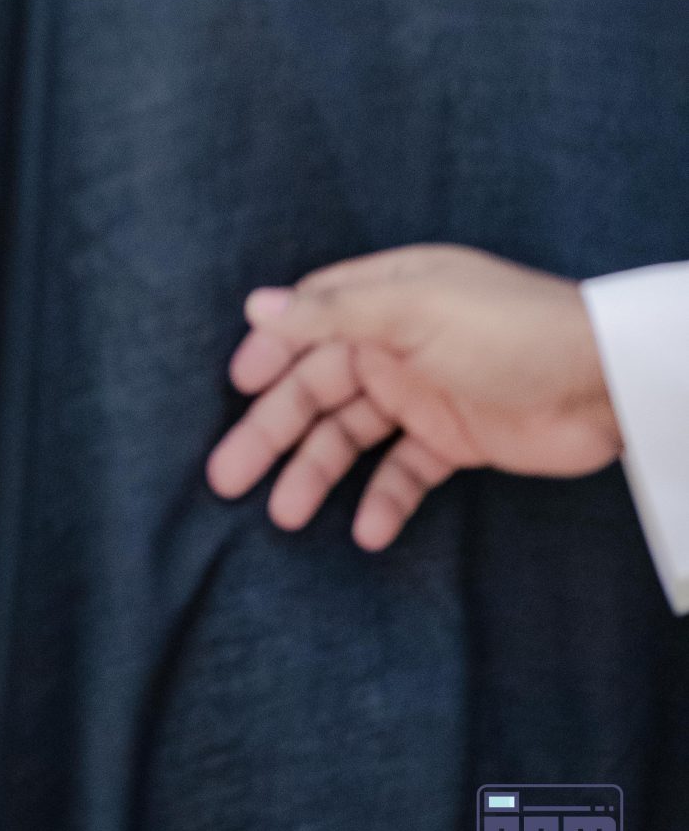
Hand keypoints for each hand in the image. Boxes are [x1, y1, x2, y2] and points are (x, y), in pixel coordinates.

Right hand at [205, 245, 619, 550]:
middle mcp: (396, 344)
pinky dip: (382, 499)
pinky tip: (365, 530)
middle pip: (317, 388)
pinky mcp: (455, 441)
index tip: (235, 390)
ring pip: (351, 435)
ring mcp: (424, 394)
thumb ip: (333, 314)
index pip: (309, 322)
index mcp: (384, 300)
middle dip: (272, 430)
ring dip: (316, 473)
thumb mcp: (414, 312)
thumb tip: (255, 305)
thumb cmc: (507, 330)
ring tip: (283, 516)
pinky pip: (403, 471)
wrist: (604, 384)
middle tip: (227, 477)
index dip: (269, 354)